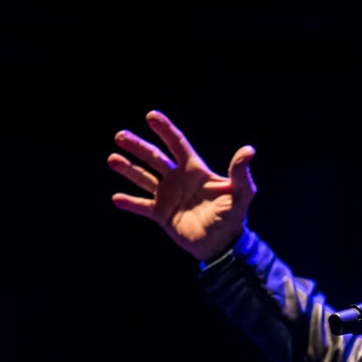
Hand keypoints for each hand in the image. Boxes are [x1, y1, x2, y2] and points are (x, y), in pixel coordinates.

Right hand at [108, 110, 255, 260]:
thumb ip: (240, 173)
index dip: (165, 129)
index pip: (177, 144)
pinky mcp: (162, 214)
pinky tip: (116, 198)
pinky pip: (142, 206)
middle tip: (120, 136)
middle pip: (154, 157)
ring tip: (112, 159)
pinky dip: (130, 203)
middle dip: (137, 146)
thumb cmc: (234, 217)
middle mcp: (178, 179)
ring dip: (128, 169)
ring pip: (144, 178)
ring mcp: (168, 196)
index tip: (151, 116)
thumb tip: (249, 150)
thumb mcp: (241, 193)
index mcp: (194, 170)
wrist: (222, 245)